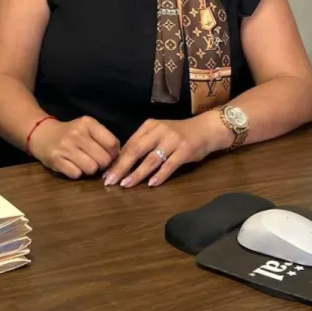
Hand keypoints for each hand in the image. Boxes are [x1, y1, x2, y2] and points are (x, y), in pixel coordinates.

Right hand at [29, 117, 119, 179]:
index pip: (112, 144)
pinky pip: (77, 174)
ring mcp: (65, 147)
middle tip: (95, 160)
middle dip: (103, 164)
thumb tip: (119, 157)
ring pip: (92, 169)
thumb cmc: (71, 133)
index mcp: (88, 123)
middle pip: (104, 159)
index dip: (114, 153)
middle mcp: (77, 133)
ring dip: (90, 170)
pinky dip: (77, 173)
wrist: (42, 135)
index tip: (108, 154)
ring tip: (84, 163)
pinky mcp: (56, 160)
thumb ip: (103, 138)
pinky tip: (72, 165)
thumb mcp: (87, 128)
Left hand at [104, 115, 224, 188]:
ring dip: (137, 173)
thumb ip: (143, 143)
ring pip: (151, 159)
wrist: (205, 129)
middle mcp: (160, 131)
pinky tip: (151, 184)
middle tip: (109, 181)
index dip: (116, 160)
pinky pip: (169, 165)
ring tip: (125, 185)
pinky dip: (159, 175)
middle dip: (121, 167)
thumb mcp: (159, 133)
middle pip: (136, 150)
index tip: (106, 173)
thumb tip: (120, 161)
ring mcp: (173, 141)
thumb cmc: (179, 134)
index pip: (129, 144)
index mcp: (150, 126)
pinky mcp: (185, 150)